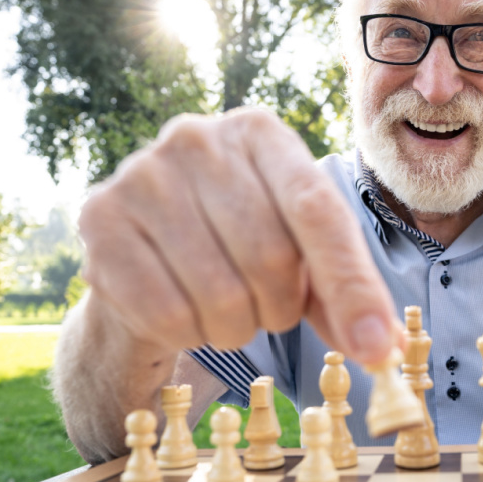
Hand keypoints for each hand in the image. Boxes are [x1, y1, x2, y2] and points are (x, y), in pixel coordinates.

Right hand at [77, 108, 399, 363]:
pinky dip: (188, 335)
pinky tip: (183, 314)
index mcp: (260, 132)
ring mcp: (141, 174)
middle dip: (281, 308)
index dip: (351, 286)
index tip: (375, 347)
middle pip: (271, 258)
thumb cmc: (238, 247)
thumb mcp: (301, 254)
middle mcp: (198, 138)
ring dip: (235, 328)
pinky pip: (168, 313)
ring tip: (224, 309)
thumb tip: (383, 349)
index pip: (317, 212)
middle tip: (268, 309)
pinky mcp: (99, 219)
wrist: (142, 253)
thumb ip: (345, 293)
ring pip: (220, 295)